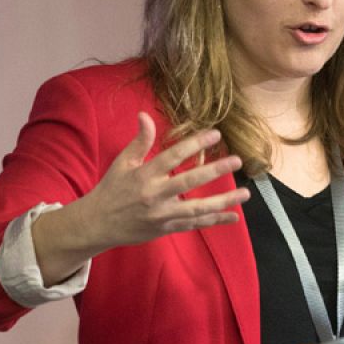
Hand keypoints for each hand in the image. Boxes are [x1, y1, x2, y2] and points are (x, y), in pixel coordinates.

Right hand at [33, 114, 248, 282]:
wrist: (97, 224)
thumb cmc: (112, 189)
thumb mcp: (122, 163)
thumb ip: (139, 141)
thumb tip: (144, 115)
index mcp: (144, 175)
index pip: (173, 156)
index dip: (195, 143)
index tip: (215, 134)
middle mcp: (155, 195)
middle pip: (189, 181)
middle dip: (215, 170)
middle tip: (236, 161)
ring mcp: (162, 214)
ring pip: (197, 208)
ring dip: (223, 201)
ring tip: (246, 193)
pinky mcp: (167, 228)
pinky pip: (195, 224)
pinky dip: (215, 221)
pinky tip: (234, 216)